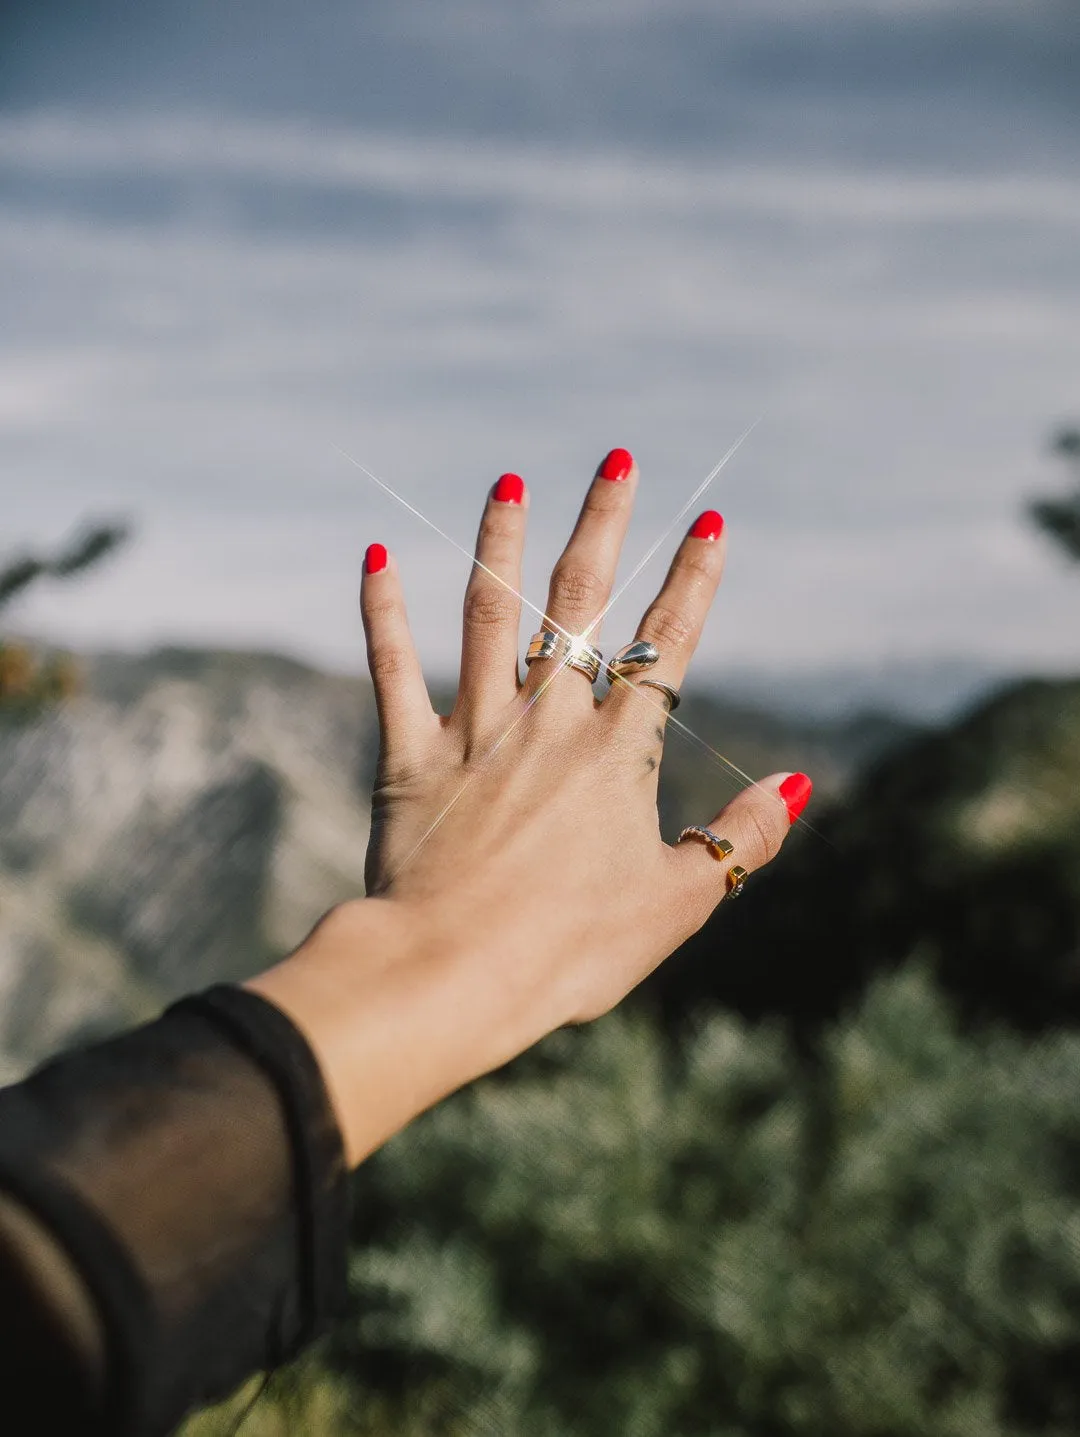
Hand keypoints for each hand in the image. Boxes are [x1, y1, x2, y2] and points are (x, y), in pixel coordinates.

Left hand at [248, 449, 810, 1164]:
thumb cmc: (570, 952)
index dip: (693, 580)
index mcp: (616, 754)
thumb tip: (799, 785)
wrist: (452, 975)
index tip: (710, 521)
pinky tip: (374, 555)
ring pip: (489, 615)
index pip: (669, 645)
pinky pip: (391, 670)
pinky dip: (381, 613)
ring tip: (509, 483)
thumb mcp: (678, 905)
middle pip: (580, 602)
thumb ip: (740, 840)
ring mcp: (475, 733)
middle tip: (615, 459)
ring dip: (500, 544)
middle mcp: (548, 723)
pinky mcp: (410, 759)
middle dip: (603, 525)